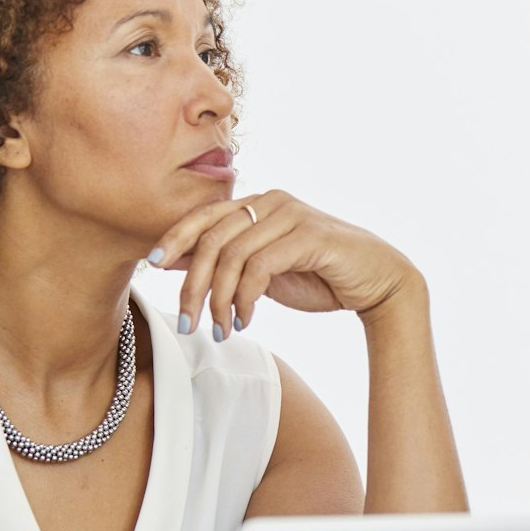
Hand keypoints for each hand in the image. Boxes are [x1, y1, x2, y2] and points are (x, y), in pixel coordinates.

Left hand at [150, 190, 420, 338]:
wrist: (377, 282)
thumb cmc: (321, 277)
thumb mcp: (264, 272)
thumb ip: (227, 262)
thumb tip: (173, 261)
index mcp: (260, 203)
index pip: (204, 216)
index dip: (174, 239)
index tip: (152, 265)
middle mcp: (272, 201)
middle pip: (212, 239)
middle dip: (192, 285)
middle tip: (188, 322)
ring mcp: (291, 215)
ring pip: (232, 256)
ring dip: (218, 300)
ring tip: (220, 329)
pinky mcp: (307, 236)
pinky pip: (259, 267)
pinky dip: (244, 298)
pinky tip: (245, 320)